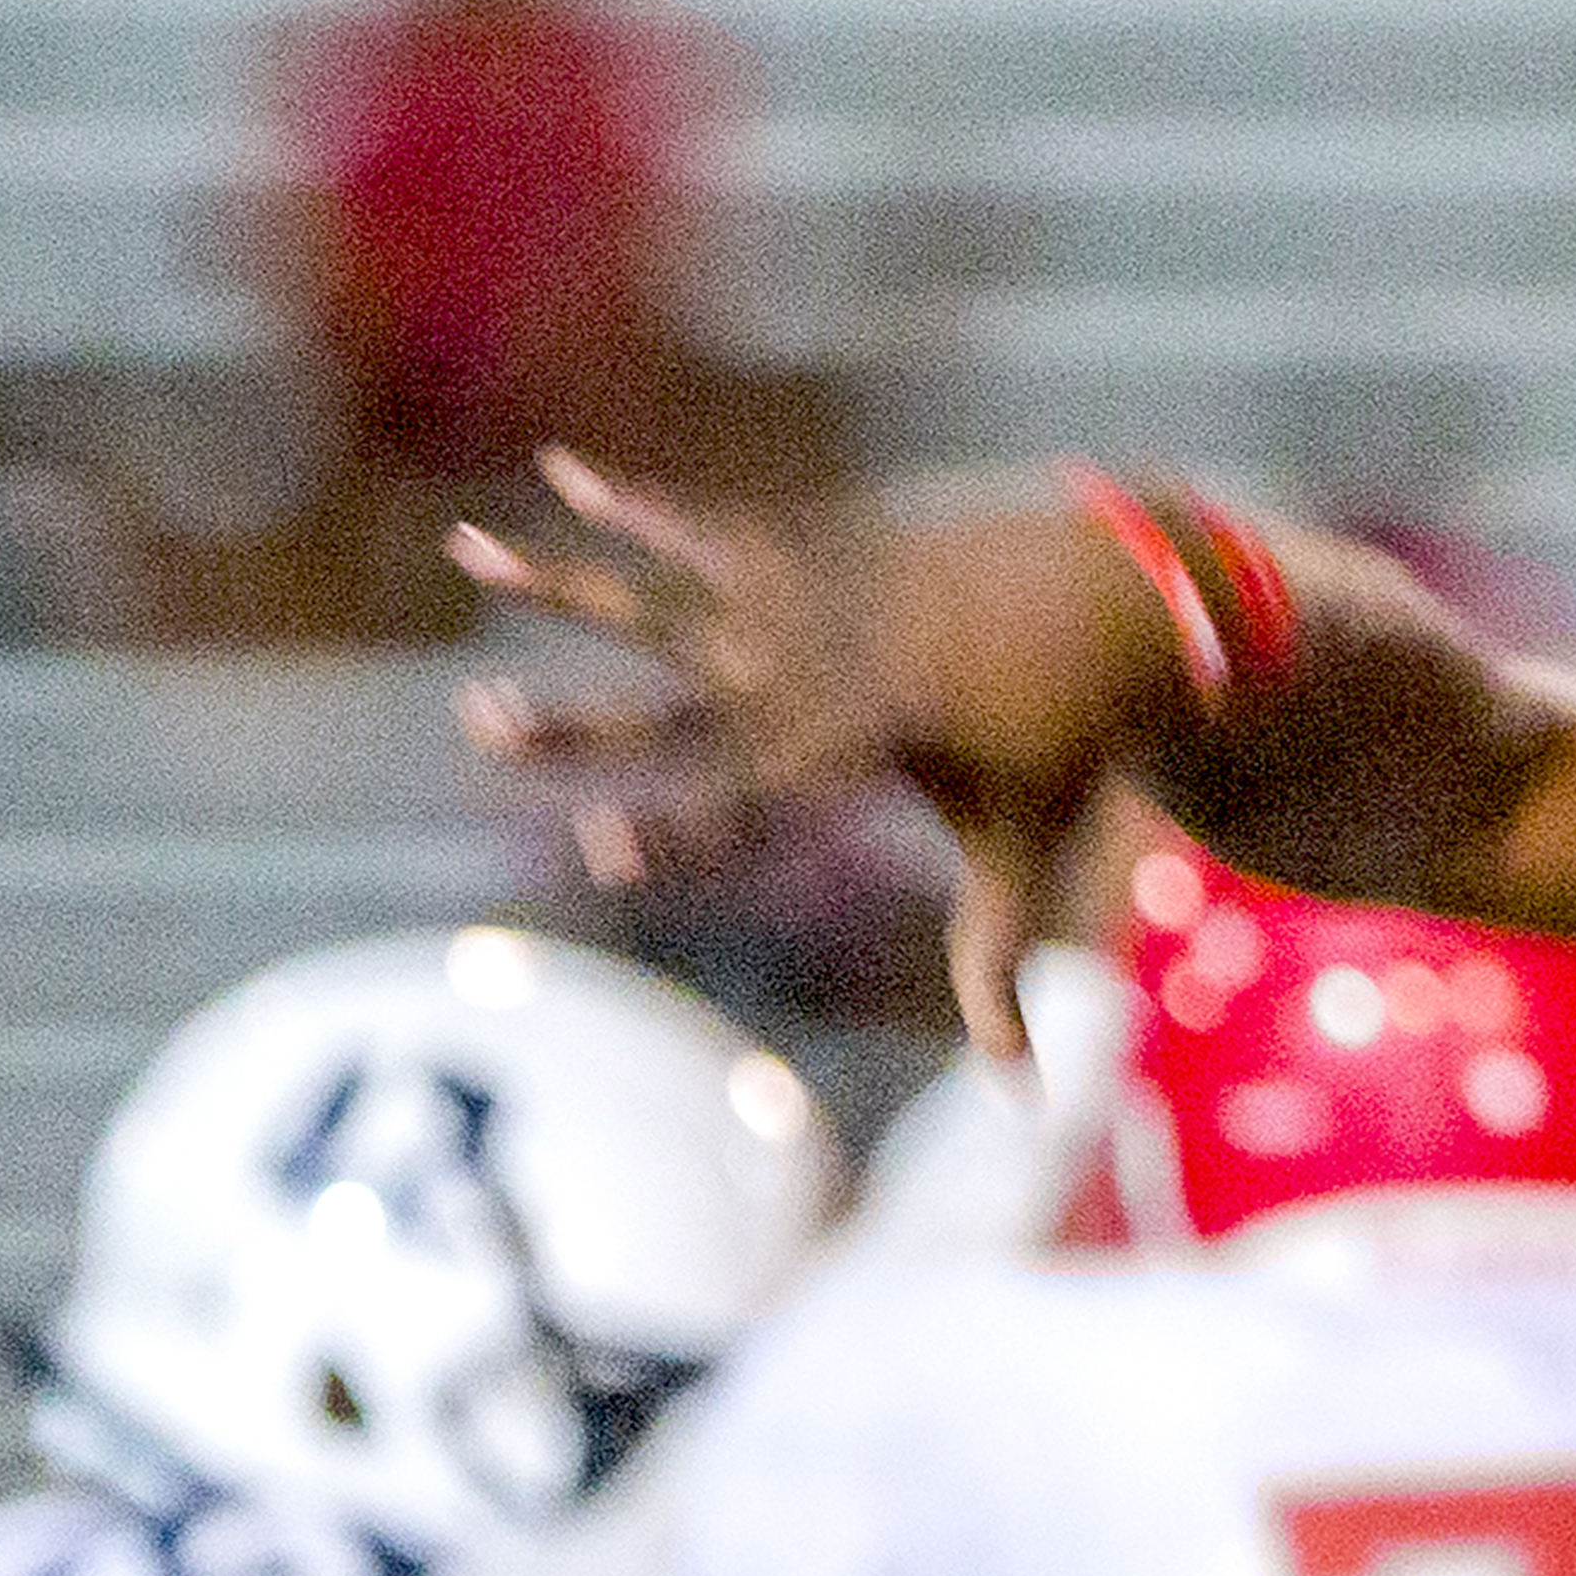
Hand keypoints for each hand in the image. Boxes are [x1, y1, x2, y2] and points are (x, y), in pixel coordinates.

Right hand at [453, 455, 1153, 1055]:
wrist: (1109, 598)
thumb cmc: (1062, 749)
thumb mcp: (1026, 858)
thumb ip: (997, 969)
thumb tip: (1021, 1103)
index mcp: (857, 753)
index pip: (751, 808)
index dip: (676, 832)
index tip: (598, 851)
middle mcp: (813, 674)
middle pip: (670, 706)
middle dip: (570, 722)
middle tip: (478, 724)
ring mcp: (804, 603)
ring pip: (658, 595)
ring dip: (558, 581)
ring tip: (466, 551)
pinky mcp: (808, 552)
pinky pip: (703, 529)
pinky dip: (635, 504)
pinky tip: (562, 473)